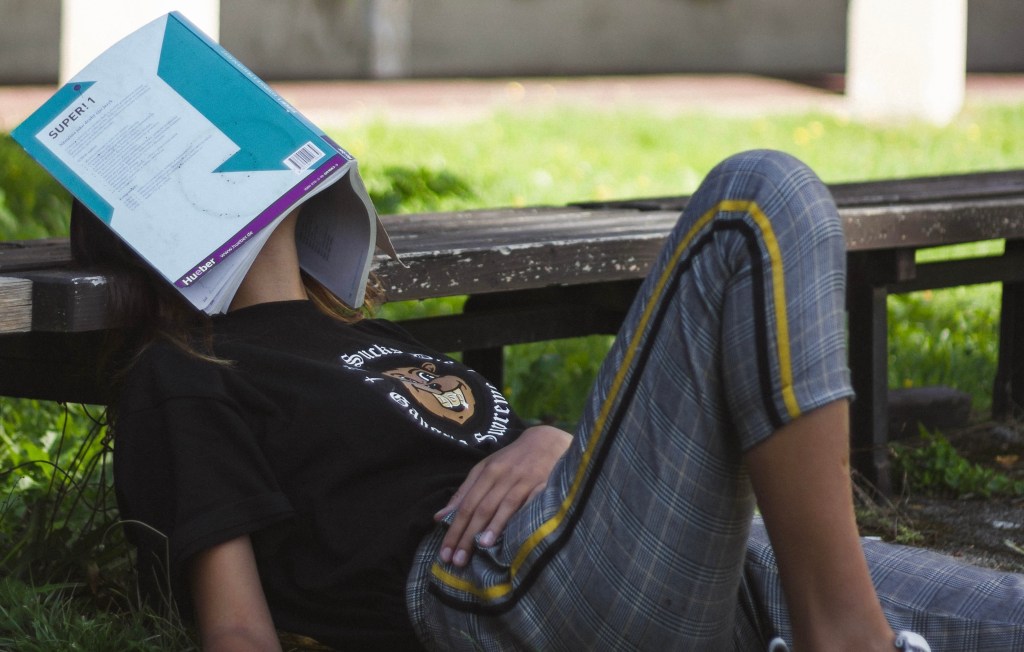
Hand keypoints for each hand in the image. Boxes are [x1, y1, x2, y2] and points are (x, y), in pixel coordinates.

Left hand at [434, 424, 571, 566]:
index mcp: (487, 472)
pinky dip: (523, 517)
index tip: (445, 553)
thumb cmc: (512, 459)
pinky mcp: (545, 484)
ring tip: (481, 548)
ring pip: (505, 505)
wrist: (547, 441)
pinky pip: (532, 502)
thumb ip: (464, 493)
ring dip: (492, 526)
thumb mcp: (485, 469)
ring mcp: (525, 480)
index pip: (466, 505)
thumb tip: (439, 518)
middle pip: (482, 508)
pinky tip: (517, 533)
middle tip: (457, 561)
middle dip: (468, 535)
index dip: (454, 529)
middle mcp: (503, 476)